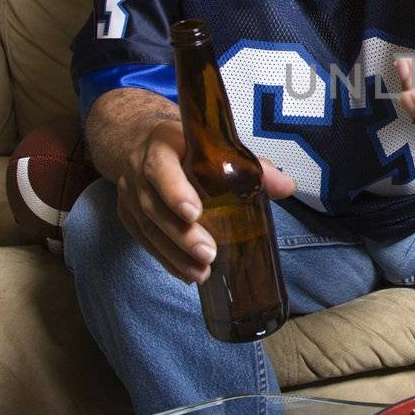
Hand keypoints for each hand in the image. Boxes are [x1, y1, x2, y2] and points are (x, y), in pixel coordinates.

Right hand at [116, 119, 295, 283]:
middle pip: (154, 206)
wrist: (137, 141)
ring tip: (201, 274)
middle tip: (209, 255)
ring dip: (175, 254)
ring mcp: (129, 194)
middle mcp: (138, 169)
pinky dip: (166, 259)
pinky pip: (144, 241)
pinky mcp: (127, 215)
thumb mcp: (213, 144)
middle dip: (182, 235)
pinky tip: (187, 274)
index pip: (161, 167)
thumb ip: (251, 165)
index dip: (175, 190)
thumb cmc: (186, 145)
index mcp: (161, 144)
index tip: (195, 213)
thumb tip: (287, 187)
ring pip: (148, 228)